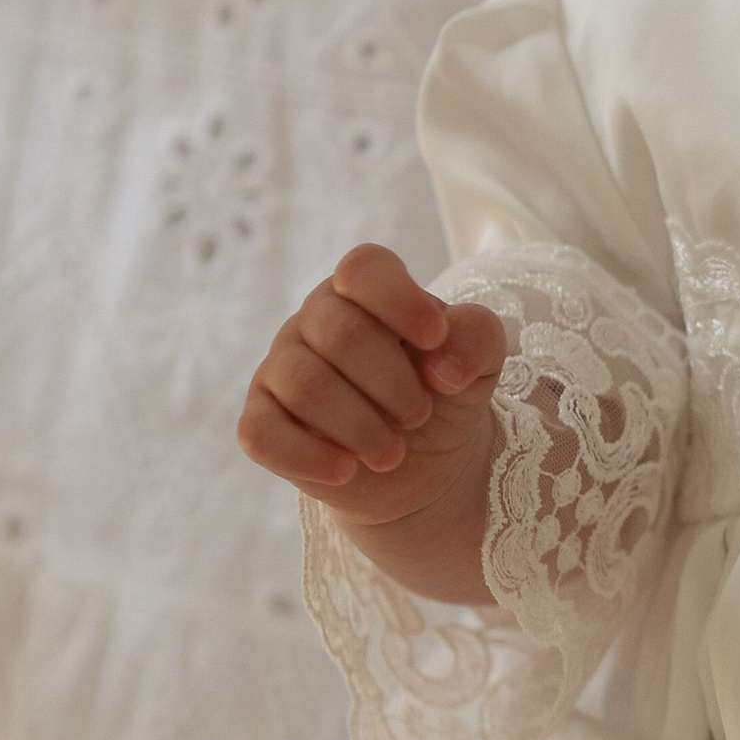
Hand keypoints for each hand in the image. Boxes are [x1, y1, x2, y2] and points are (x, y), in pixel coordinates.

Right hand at [238, 245, 506, 602]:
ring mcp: (281, 369)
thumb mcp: (478, 362)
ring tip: (393, 453)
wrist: (425, 465)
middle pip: (339, 334)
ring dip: (360, 427)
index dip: (400, 301)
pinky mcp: (261, 421)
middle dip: (392, 383)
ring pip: (303, 386)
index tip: (435, 339)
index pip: (364, 269)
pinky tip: (346, 470)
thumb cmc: (445, 394)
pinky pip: (261, 433)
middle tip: (419, 415)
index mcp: (364, 291)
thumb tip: (443, 364)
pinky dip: (309, 457)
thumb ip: (476, 337)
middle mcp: (314, 321)